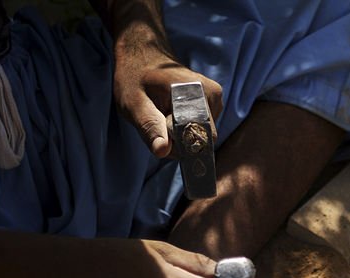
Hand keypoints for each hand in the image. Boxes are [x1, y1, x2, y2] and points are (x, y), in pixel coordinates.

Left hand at [113, 43, 221, 157]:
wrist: (143, 54)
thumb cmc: (134, 76)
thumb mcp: (133, 103)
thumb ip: (150, 127)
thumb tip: (163, 151)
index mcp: (197, 92)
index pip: (201, 139)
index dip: (179, 146)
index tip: (159, 135)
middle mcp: (213, 95)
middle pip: (203, 139)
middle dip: (178, 141)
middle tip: (157, 122)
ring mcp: (216, 98)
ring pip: (202, 135)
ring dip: (180, 135)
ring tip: (162, 115)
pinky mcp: (214, 102)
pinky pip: (202, 128)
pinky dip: (184, 128)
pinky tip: (170, 113)